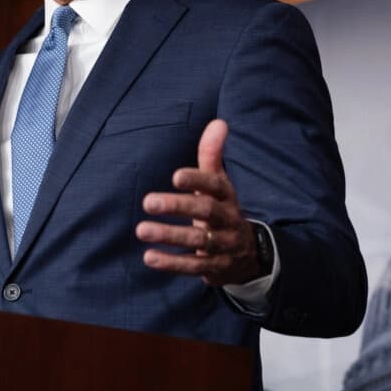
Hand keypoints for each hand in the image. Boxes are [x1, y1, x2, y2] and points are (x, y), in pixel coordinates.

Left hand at [136, 119, 262, 285]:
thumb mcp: (219, 184)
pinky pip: (194, 267)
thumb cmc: (222, 210)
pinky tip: (149, 257)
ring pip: (199, 241)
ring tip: (141, 230)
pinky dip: (172, 263)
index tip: (175, 176)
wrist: (249, 255)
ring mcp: (223, 246)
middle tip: (148, 202)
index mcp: (227, 197)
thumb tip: (218, 122)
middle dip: (178, 206)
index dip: (197, 180)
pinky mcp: (215, 268)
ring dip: (169, 235)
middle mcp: (228, 220)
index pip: (215, 185)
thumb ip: (212, 155)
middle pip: (206, 212)